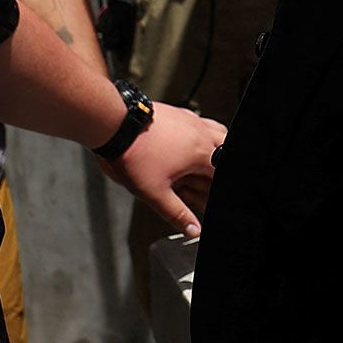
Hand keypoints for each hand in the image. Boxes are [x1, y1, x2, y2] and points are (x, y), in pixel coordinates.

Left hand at [96, 100, 223, 234]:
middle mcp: (199, 133)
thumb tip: (192, 229)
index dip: (215, 187)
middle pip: (225, 146)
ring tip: (215, 155)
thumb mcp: (155, 193)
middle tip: (214, 174)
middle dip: (222, 162)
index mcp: (200, 153)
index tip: (211, 193)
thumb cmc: (134, 154)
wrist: (117, 126)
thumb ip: (177, 214)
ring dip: (219, 144)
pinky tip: (193, 135)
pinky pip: (200, 120)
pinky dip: (204, 131)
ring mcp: (189, 120)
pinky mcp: (177, 113)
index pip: (220, 172)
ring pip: (217, 130)